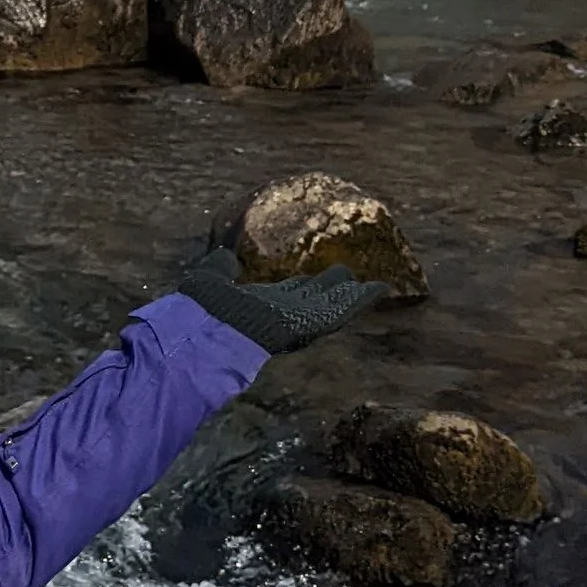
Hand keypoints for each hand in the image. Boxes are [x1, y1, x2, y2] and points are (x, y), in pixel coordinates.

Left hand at [170, 248, 388, 353]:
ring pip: (333, 302)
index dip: (300, 285)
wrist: (209, 329)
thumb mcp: (210, 279)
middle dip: (330, 286)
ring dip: (351, 293)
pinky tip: (381, 287)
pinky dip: (362, 297)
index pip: (287, 293)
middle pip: (314, 296)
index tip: (308, 277)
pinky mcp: (315, 321)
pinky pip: (344, 308)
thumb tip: (224, 257)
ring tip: (372, 285)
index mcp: (262, 304)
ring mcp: (302, 318)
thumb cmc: (206, 308)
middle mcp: (285, 312)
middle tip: (347, 275)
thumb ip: (218, 269)